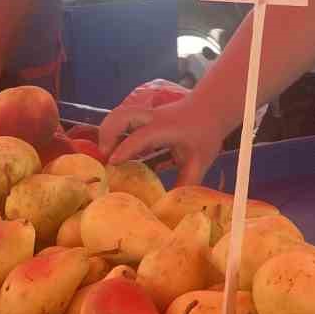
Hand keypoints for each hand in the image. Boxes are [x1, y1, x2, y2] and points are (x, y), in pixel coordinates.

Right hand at [99, 95, 230, 185]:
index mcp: (166, 128)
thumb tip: (172, 206)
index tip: (111, 163)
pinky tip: (112, 149)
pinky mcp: (143, 116)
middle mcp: (152, 118)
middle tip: (103, 157)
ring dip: (107, 131)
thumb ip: (186, 183)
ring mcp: (146, 114)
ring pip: (120, 114)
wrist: (211, 107)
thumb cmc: (205, 133)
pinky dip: (113, 131)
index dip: (125, 149)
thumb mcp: (200, 161)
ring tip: (104, 154)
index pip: (141, 137)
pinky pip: (122, 119)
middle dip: (108, 134)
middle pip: (123, 115)